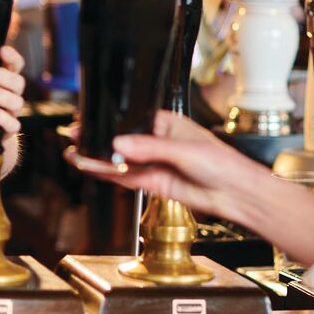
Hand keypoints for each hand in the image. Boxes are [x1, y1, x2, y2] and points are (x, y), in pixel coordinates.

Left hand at [0, 44, 26, 158]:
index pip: (14, 66)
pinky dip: (2, 117)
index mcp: (1, 83)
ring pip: (16, 102)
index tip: (3, 50)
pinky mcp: (7, 133)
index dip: (12, 57)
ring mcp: (10, 115)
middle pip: (17, 82)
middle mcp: (9, 97)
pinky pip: (13, 124)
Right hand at [61, 109, 267, 226]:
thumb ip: (148, 148)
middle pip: (124, 140)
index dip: (112, 120)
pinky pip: (126, 178)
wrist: (236, 195)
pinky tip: (93, 168)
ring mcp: (156, 164)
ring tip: (77, 153)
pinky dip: (109, 174)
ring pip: (121, 160)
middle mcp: (159, 143)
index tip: (91, 118)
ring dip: (100, 158)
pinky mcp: (155, 183)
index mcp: (167, 124)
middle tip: (77, 135)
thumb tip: (119, 144)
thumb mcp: (182, 150)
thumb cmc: (222, 164)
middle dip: (101, 139)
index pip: (133, 119)